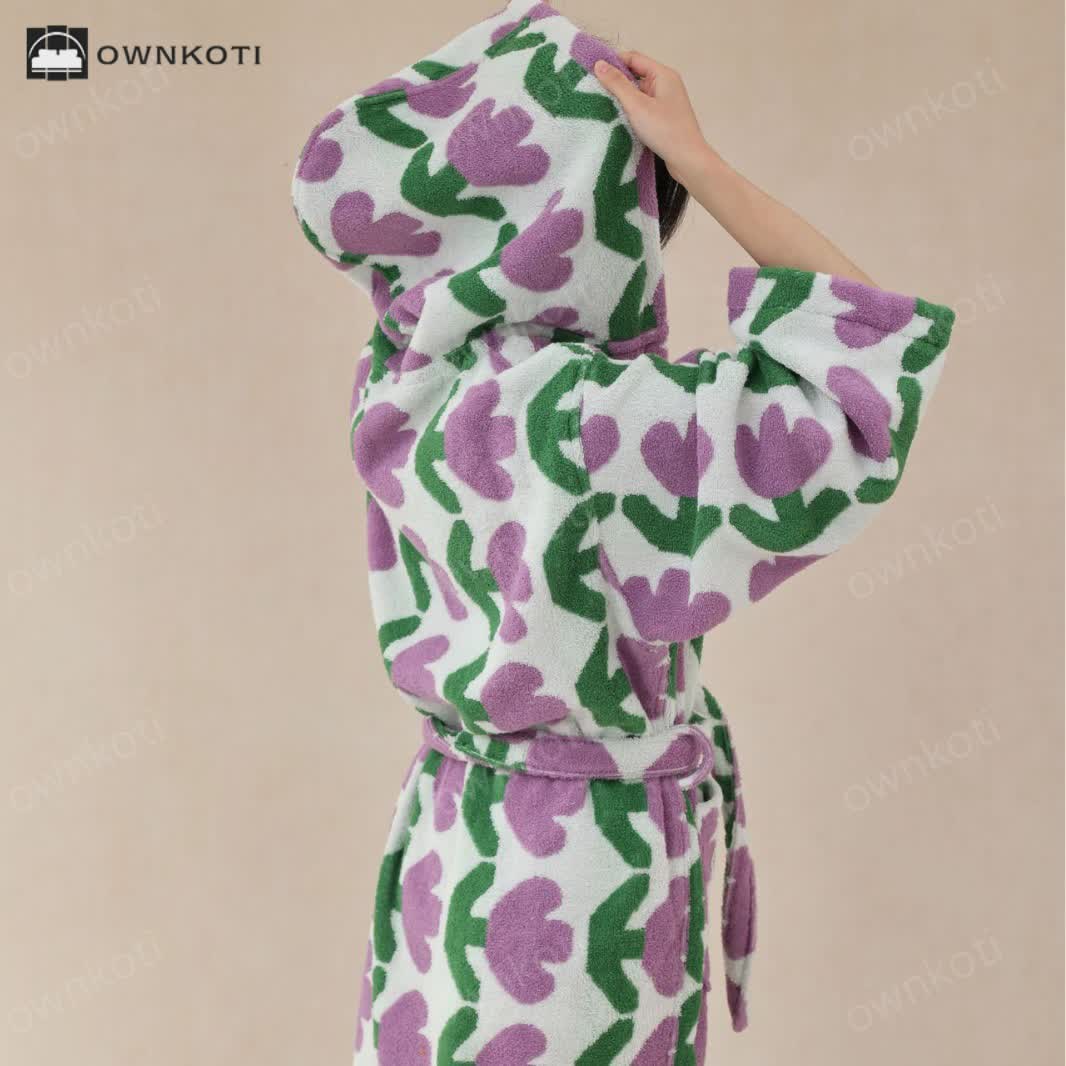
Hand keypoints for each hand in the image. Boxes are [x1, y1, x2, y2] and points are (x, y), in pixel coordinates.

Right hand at [593, 51, 714, 183]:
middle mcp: (666, 84)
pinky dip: (631, 110)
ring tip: (603, 105)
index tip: (593, 71)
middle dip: (616, 81)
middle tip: (595, 90)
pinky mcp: (664, 117)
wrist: (687, 160)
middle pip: (636, 74)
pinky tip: (619, 119)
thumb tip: (599, 64)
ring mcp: (666, 101)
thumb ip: (617, 84)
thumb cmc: (664, 130)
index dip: (613, 61)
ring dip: (623, 98)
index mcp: (663, 74)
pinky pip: (643, 106)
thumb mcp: (637, 105)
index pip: (634, 58)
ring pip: (639, 92)